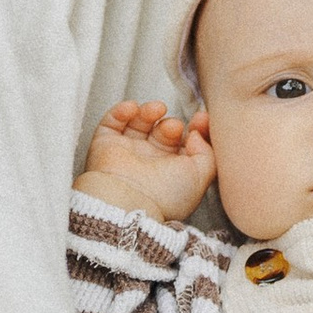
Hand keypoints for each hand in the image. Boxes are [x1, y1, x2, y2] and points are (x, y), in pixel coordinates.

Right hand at [75, 100, 215, 226]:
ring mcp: (127, 152)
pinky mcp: (105, 146)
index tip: (201, 120)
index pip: (185, 142)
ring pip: (139, 123)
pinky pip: (111, 122)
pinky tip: (133, 108)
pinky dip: (121, 111)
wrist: (128, 204)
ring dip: (149, 111)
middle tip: (174, 128)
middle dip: (172, 124)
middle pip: (163, 131)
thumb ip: (208, 151)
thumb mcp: (202, 175)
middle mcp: (150, 161)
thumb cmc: (166, 195)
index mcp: (172, 171)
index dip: (195, 128)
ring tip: (157, 110)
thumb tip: (197, 134)